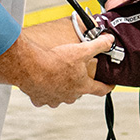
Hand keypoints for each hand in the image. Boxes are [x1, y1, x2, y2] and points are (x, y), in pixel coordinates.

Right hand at [0, 27, 115, 107]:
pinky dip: (46, 90)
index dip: (107, 86)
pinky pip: (45, 96)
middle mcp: (69, 96)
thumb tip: (110, 41)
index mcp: (82, 86)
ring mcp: (54, 99)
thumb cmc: (55, 60)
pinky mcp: (40, 99)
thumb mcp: (82, 49)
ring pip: (62, 95)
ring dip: (63, 87)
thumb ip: (99, 45)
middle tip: (78, 72)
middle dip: (80, 83)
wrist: (30, 66)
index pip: (101, 89)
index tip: (110, 85)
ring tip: (59, 75)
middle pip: (80, 91)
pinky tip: (44, 81)